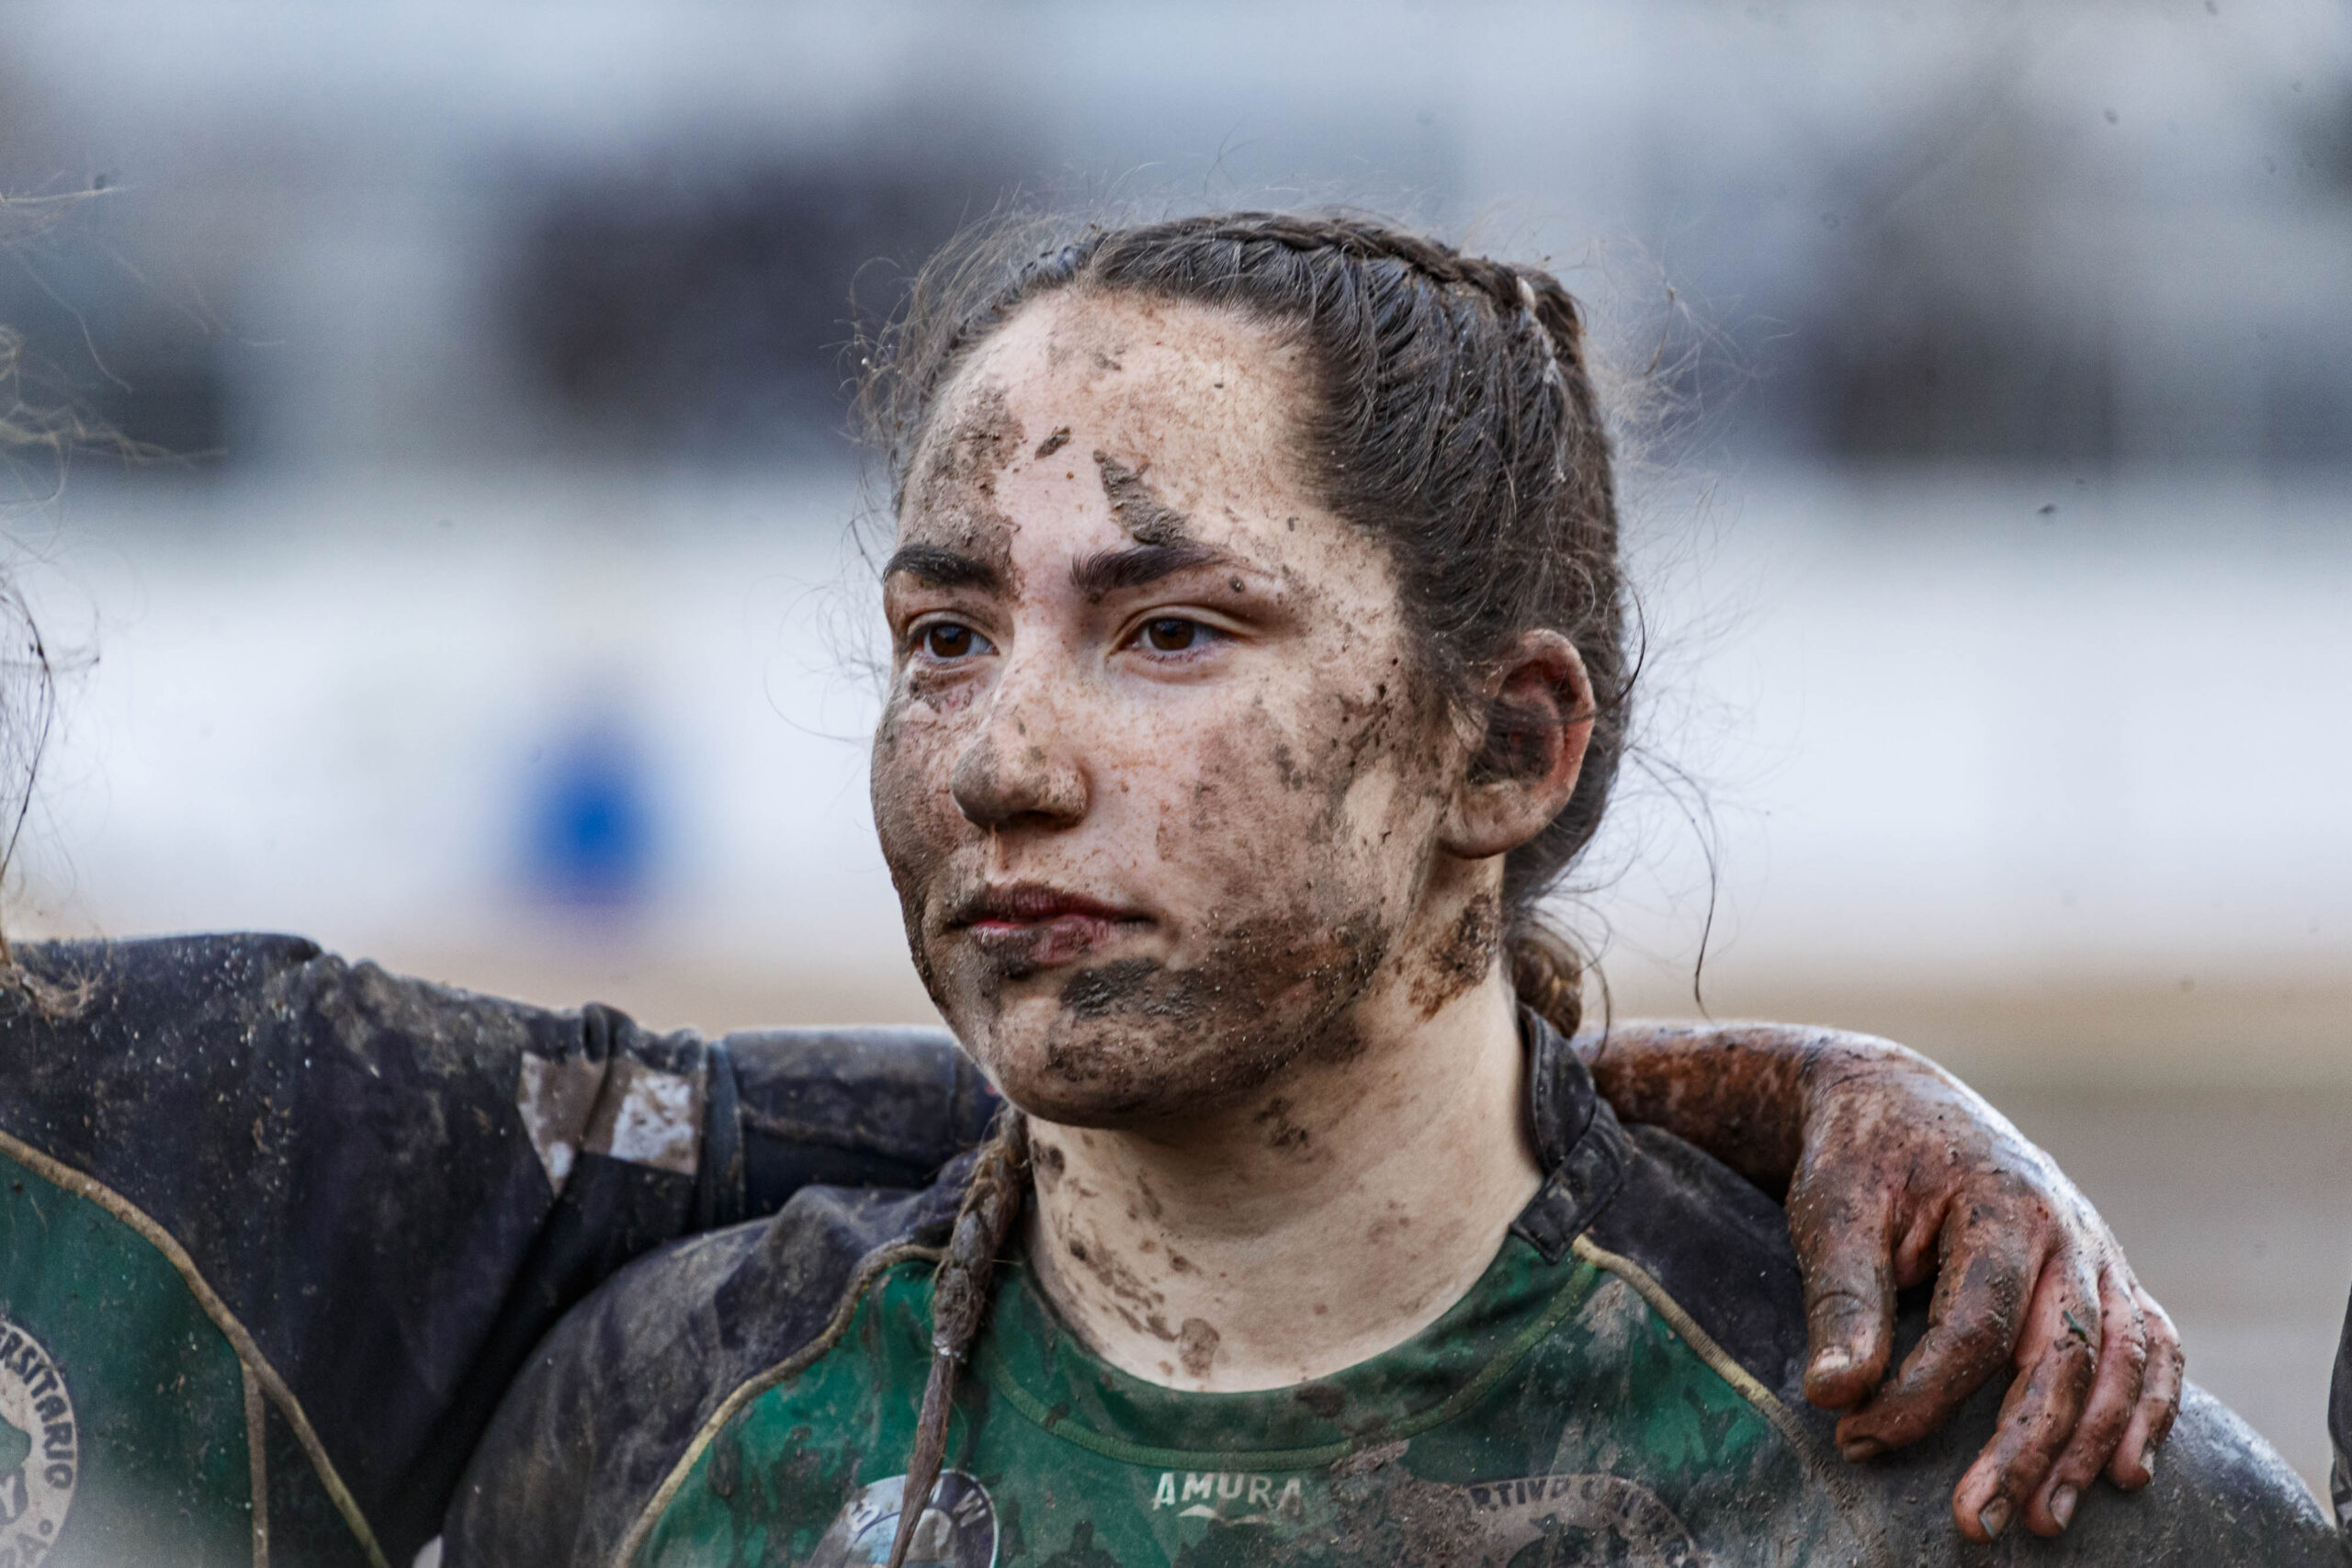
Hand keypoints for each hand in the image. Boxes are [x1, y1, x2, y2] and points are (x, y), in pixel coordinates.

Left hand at [1786, 1042, 2182, 1540]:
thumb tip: (1833, 1396)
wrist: (1898, 1101)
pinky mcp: (2104, 1275)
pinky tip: (2125, 1471)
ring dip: (2089, 1446)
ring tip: (2044, 1517)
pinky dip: (2150, 1409)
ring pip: (2122, 1363)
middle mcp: (2068, 1231)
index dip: (1920, 1396)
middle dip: (2023, 1448)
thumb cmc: (1862, 1158)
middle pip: (2066, 1357)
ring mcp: (2097, 1253)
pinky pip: (2151, 1346)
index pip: (1975, 1327)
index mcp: (2002, 1205)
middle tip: (1976, 1522)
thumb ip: (1841, 1300)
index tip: (1856, 1438)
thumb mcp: (1833, 1210)